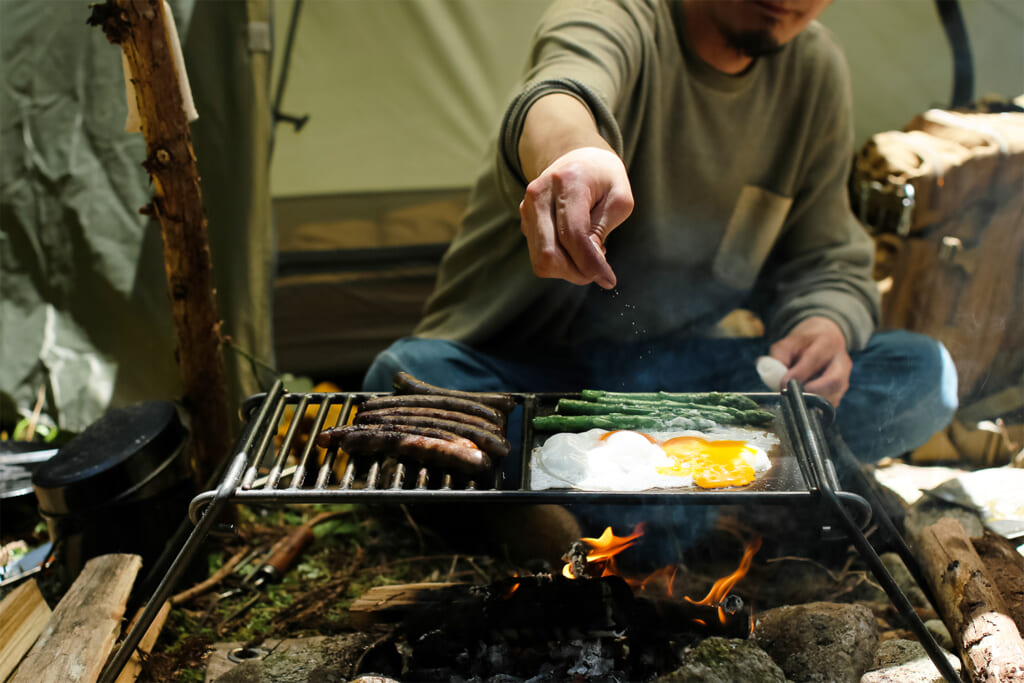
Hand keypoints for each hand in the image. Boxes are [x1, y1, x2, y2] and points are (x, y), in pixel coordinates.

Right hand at [519, 147, 633, 288]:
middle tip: (598, 271)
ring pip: (541, 261)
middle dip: (577, 273)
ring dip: (569, 270)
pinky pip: (539, 256)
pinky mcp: (524, 220)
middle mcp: (539, 194)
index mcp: (567, 182)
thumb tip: (587, 264)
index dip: (591, 264)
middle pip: (549, 254)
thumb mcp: (619, 198)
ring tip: (589, 253)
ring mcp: (527, 208)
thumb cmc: (604, 178)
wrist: (577, 157)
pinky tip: (575, 247)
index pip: (574, 236)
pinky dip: (561, 262)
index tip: (609, 280)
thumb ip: (602, 230)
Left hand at [768, 316, 851, 406]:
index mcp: (828, 343)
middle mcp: (842, 362)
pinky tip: (803, 404)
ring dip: (813, 403)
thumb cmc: (802, 345)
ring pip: (834, 397)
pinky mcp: (841, 392)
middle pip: (834, 381)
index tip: (783, 384)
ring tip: (796, 401)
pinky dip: (816, 408)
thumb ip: (778, 358)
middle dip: (812, 392)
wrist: (822, 343)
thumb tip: (772, 376)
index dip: (798, 375)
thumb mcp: (787, 344)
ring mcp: (845, 378)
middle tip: (793, 397)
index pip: (815, 359)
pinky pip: (830, 404)